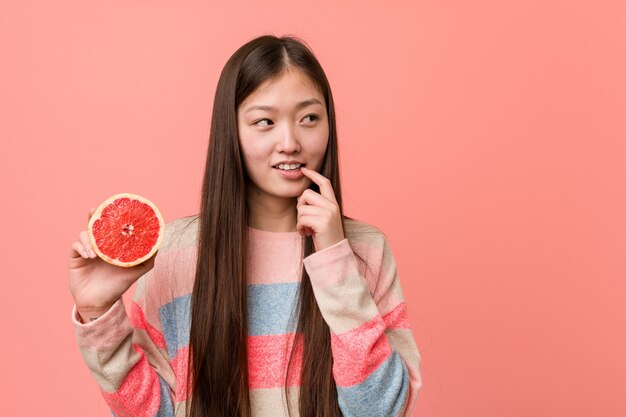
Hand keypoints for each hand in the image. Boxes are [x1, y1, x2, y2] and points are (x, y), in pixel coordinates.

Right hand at [68, 207, 155, 321]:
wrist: (100, 303)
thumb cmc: (117, 287)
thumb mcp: (136, 272)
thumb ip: (147, 259)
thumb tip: (158, 244)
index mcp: (111, 245)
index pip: (110, 227)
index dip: (110, 216)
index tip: (113, 206)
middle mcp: (99, 245)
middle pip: (94, 225)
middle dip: (94, 216)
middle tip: (94, 210)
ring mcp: (86, 250)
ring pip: (84, 235)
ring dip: (89, 240)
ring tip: (96, 253)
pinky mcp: (75, 257)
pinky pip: (75, 246)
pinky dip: (82, 247)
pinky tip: (90, 256)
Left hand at [296, 167, 344, 251]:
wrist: (334, 253)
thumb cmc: (325, 237)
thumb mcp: (323, 218)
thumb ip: (316, 206)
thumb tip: (301, 196)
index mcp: (333, 203)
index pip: (324, 183)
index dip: (314, 174)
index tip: (304, 170)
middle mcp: (332, 206)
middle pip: (307, 194)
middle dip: (300, 206)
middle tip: (304, 220)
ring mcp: (328, 213)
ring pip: (302, 207)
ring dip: (299, 220)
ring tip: (306, 229)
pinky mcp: (323, 222)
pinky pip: (302, 218)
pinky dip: (300, 227)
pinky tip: (306, 234)